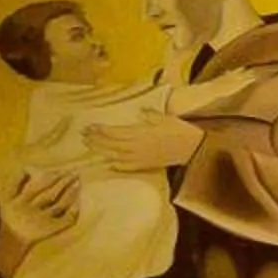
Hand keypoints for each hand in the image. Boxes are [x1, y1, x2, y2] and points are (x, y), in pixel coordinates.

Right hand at [0, 168, 80, 240]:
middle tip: (75, 173)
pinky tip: (79, 202)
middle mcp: (30, 212)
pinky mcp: (50, 230)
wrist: (12, 239)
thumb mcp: (6, 199)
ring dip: (70, 194)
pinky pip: (65, 221)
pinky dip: (73, 211)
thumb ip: (15, 183)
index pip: (38, 187)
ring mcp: (41, 222)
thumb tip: (27, 169)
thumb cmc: (11, 215)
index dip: (51, 178)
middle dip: (63, 183)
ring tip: (78, 183)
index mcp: (19, 202)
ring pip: (59, 206)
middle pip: (50, 195)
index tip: (61, 170)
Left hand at [88, 112, 205, 171]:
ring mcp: (141, 157)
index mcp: (140, 132)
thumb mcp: (166, 118)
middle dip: (96, 140)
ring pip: (116, 155)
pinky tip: (110, 163)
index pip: (114, 132)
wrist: (195, 149)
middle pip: (111, 144)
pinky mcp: (147, 165)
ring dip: (102, 151)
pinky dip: (118, 165)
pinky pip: (129, 166)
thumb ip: (151, 115)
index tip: (89, 126)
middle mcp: (137, 146)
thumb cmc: (181, 131)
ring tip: (90, 146)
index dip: (100, 130)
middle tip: (83, 136)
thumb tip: (141, 111)